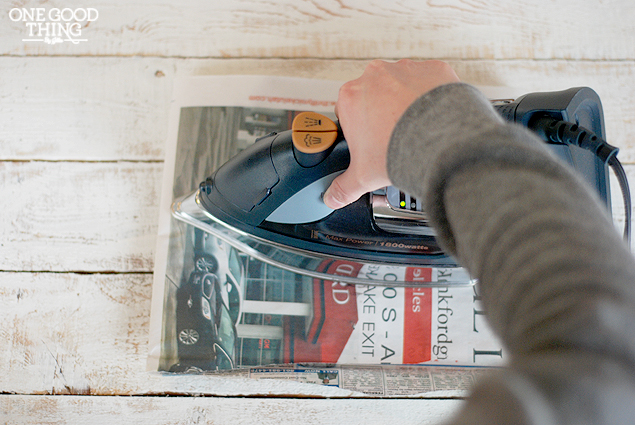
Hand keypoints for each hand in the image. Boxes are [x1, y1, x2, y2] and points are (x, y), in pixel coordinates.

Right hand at [323, 59, 459, 208]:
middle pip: (373, 96)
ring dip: (406, 102)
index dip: (358, 129)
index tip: (369, 141)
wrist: (440, 141)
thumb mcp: (362, 177)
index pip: (347, 110)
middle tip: (393, 137)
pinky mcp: (433, 69)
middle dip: (382, 114)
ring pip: (401, 86)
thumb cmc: (398, 151)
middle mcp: (375, 76)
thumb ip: (343, 187)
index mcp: (350, 97)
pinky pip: (429, 80)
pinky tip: (433, 117)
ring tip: (416, 129)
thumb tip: (332, 197)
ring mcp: (405, 69)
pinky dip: (431, 95)